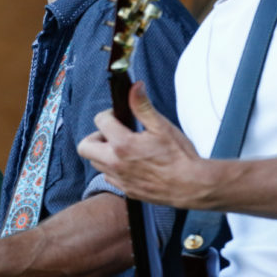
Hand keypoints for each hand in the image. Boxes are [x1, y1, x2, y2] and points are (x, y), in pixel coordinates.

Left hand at [77, 81, 207, 207]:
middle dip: (95, 136)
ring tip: (124, 147)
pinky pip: (109, 176)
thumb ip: (143, 106)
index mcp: (122, 144)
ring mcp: (118, 178)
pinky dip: (114, 168)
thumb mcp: (162, 126)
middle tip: (113, 133)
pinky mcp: (124, 189)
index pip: (100, 121)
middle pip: (85, 147)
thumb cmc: (179, 156)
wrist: (191, 186)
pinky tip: (131, 163)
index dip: (109, 114)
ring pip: (95, 162)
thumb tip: (134, 87)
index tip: (119, 116)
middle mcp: (114, 163)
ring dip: (104, 153)